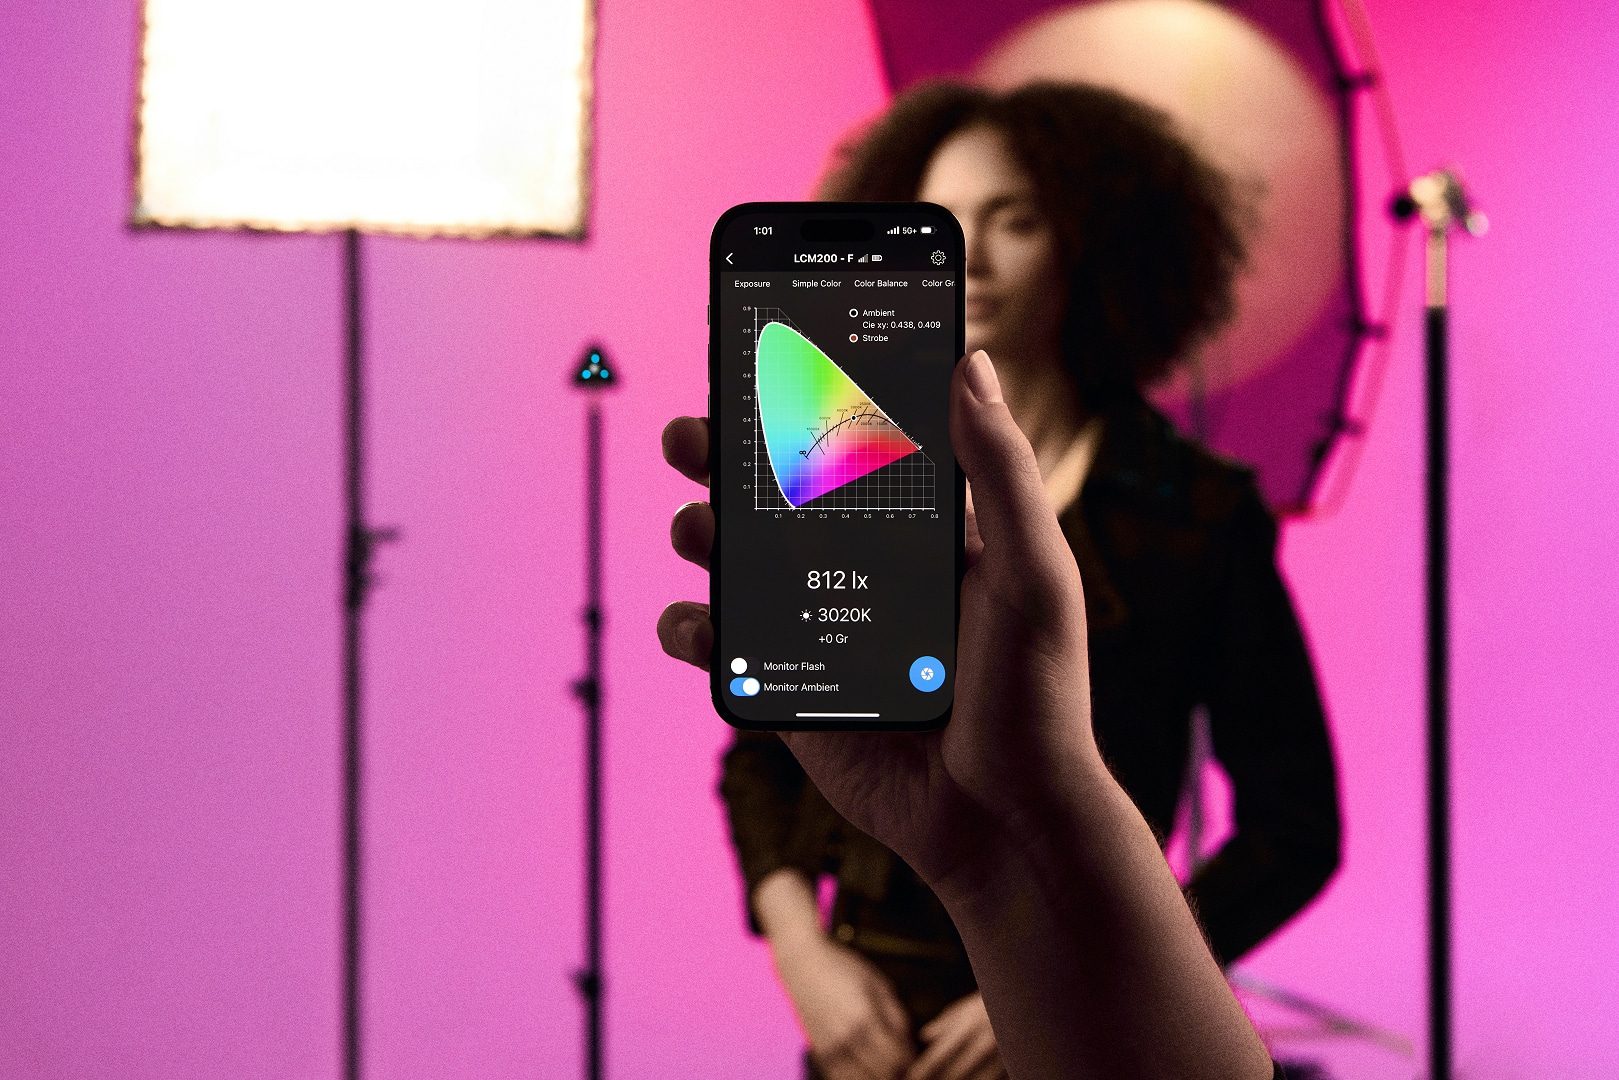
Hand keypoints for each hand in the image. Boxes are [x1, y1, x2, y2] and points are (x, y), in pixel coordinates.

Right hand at [659, 349, 1104, 899]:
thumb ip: (1001, 473)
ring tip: (693, 527)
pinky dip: (693, 628)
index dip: (804, 406)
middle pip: (778, 498)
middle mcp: (867, 572)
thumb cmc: (1037, 695)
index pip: (853, 450)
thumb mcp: (1032, 573)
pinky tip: (694, 622)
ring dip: (702, 534)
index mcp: (923, 534)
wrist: (1002, 821)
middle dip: (725, 461)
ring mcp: (824, 628)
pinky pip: (727, 647)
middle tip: (689, 438)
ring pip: (741, 563)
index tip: (762, 363)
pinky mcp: (793, 689)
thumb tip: (972, 362)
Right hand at [772, 932, 914, 1079]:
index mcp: (865, 1019)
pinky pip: (841, 1079)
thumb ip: (898, 1017)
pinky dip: (858, 1077)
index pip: (898, 1060)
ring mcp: (829, 1049)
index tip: (916, 1056)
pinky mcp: (818, 1053)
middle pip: (883, 1076)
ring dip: (878, 1077)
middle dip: (899, 1073)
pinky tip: (865, 1066)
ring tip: (885, 1065)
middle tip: (903, 1062)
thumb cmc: (842, 968)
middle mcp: (846, 1039)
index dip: (913, 1062)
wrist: (802, 963)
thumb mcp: (879, 985)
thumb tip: (910, 1045)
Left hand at [907, 993, 1004, 1079]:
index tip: (910, 1078)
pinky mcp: (1013, 1064)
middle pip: (954, 1074)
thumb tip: (925, 1036)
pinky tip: (972, 1079)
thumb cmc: (994, 1000)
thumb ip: (947, 1023)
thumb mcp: (968, 1006)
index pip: (938, 1055)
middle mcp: (983, 1043)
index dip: (922, 1070)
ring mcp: (1000, 1057)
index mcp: (969, 1026)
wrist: (1029, 999)